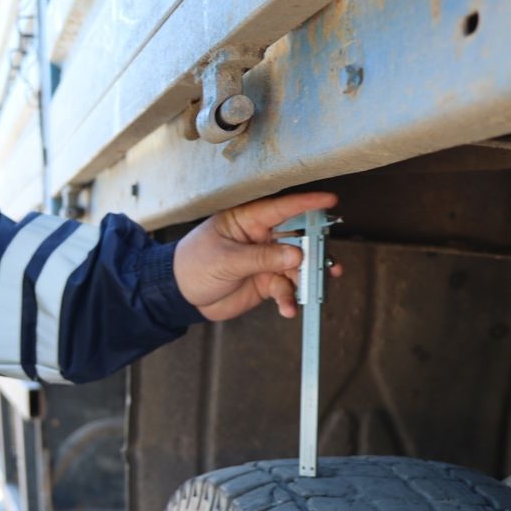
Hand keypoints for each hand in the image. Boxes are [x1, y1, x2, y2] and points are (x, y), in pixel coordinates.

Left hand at [173, 191, 340, 320]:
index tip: (331, 201)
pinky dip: (289, 299)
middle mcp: (261, 238)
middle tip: (329, 260)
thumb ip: (261, 257)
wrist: (180, 296)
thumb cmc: (194, 265)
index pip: (282, 208)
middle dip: (316, 250)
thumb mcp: (226, 260)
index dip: (307, 203)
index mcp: (248, 221)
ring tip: (315, 290)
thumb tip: (296, 255)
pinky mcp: (265, 282)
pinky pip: (285, 289)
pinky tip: (289, 309)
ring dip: (307, 279)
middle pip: (298, 239)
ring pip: (296, 267)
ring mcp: (265, 261)